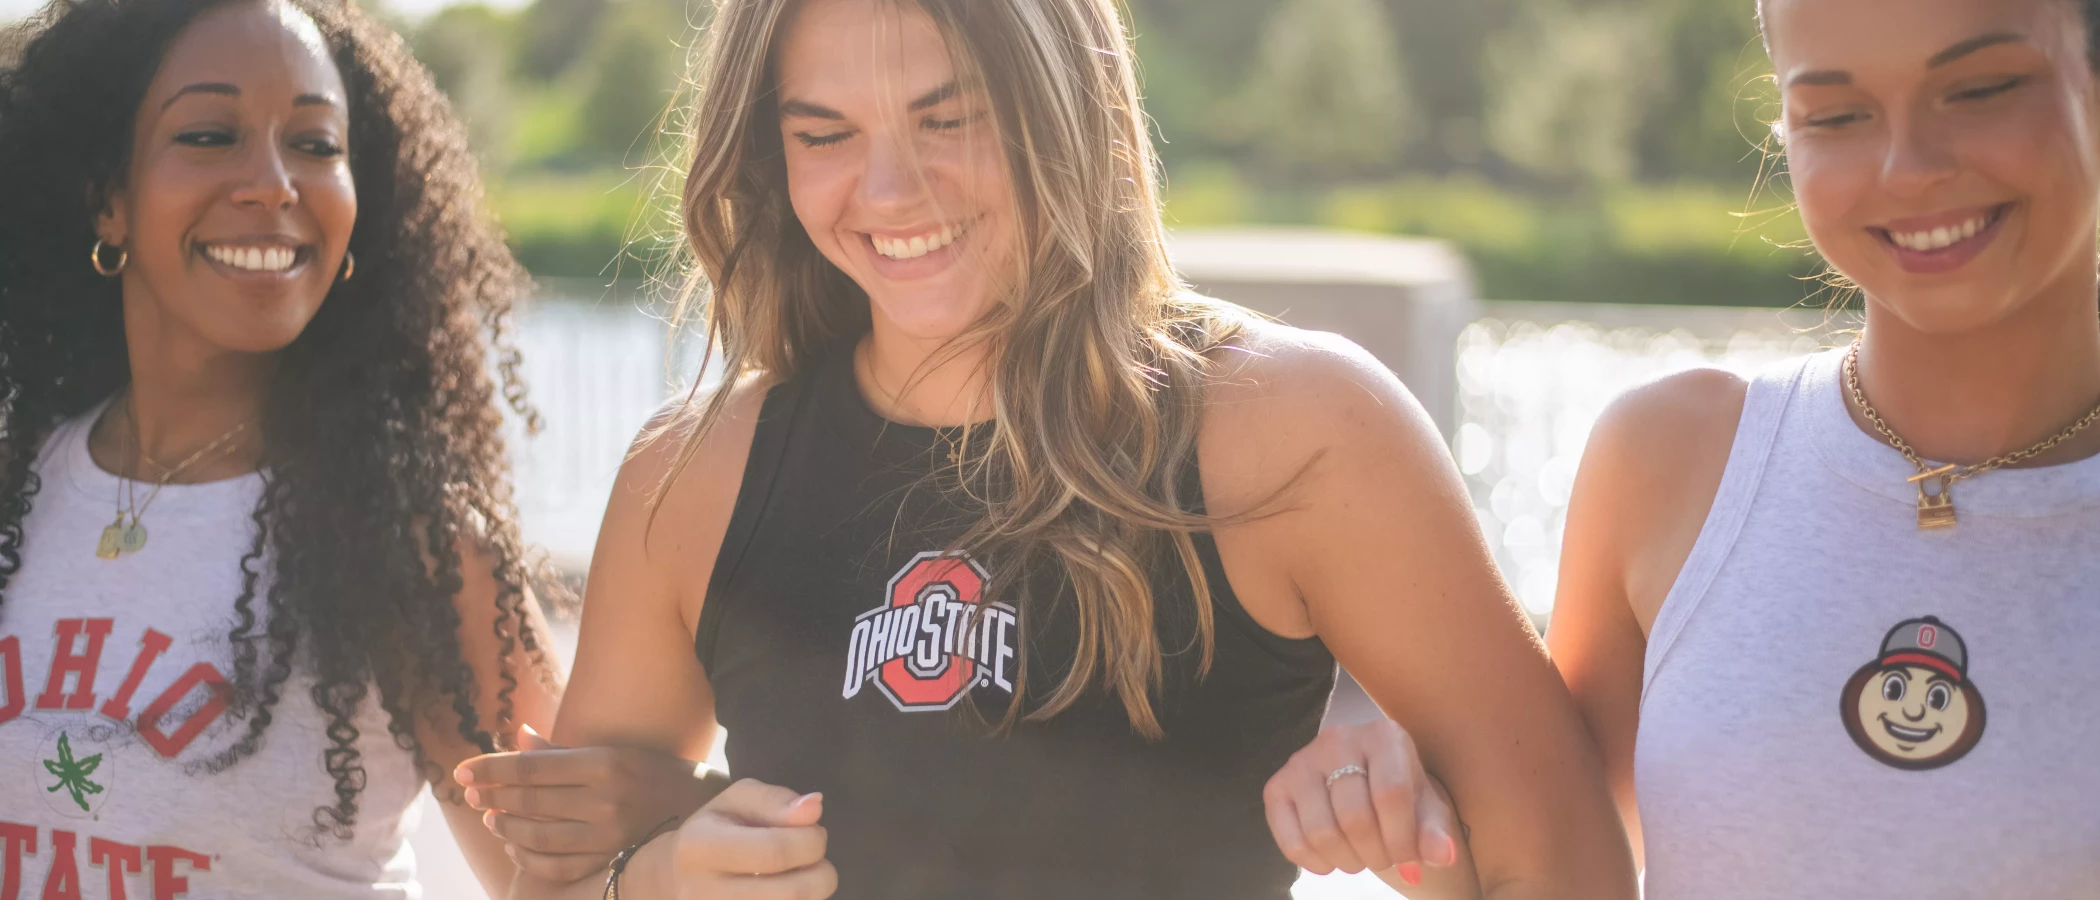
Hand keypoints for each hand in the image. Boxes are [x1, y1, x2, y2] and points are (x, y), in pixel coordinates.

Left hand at [453, 725, 715, 881]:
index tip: (463, 770)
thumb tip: (518, 736)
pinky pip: (556, 867)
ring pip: (537, 837)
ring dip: (506, 828)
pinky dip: (528, 858)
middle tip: (472, 793)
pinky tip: (516, 848)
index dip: (492, 768)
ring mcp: (609, 837)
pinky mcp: (611, 863)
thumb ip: (564, 751)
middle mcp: (606, 800)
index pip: (532, 766)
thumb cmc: (655, 776)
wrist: (704, 813)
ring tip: (492, 818)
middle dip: (493, 796)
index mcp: (605, 763)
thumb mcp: (616, 753)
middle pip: (531, 800)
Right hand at [666, 778, 834, 898]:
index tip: (815, 833)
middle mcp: (703, 892)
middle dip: (821, 873)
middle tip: (814, 858)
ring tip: (800, 874)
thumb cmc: (714, 830)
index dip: (811, 841)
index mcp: (701, 848)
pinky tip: (786, 889)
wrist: (678, 876)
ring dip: (813, 892)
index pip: (776, 852)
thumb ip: (776, 800)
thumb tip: (815, 807)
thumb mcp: (737, 800)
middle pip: (791, 893)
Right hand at [1263, 719, 1461, 886]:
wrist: (1366, 784)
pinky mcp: (1277, 786)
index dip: (1402, 840)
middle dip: (1376, 855)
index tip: (1409, 859)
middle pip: (1355, 817)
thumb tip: (1442, 855)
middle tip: (1384, 860)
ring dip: (1348, 861)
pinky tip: (1332, 860)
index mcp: (1383, 735)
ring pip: (1321, 832)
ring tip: (1361, 859)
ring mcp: (1301, 760)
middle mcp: (1338, 738)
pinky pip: (1291, 840)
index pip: (1391, 795)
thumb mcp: (1426, 810)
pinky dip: (1315, 863)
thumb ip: (1435, 831)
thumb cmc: (1402, 796)